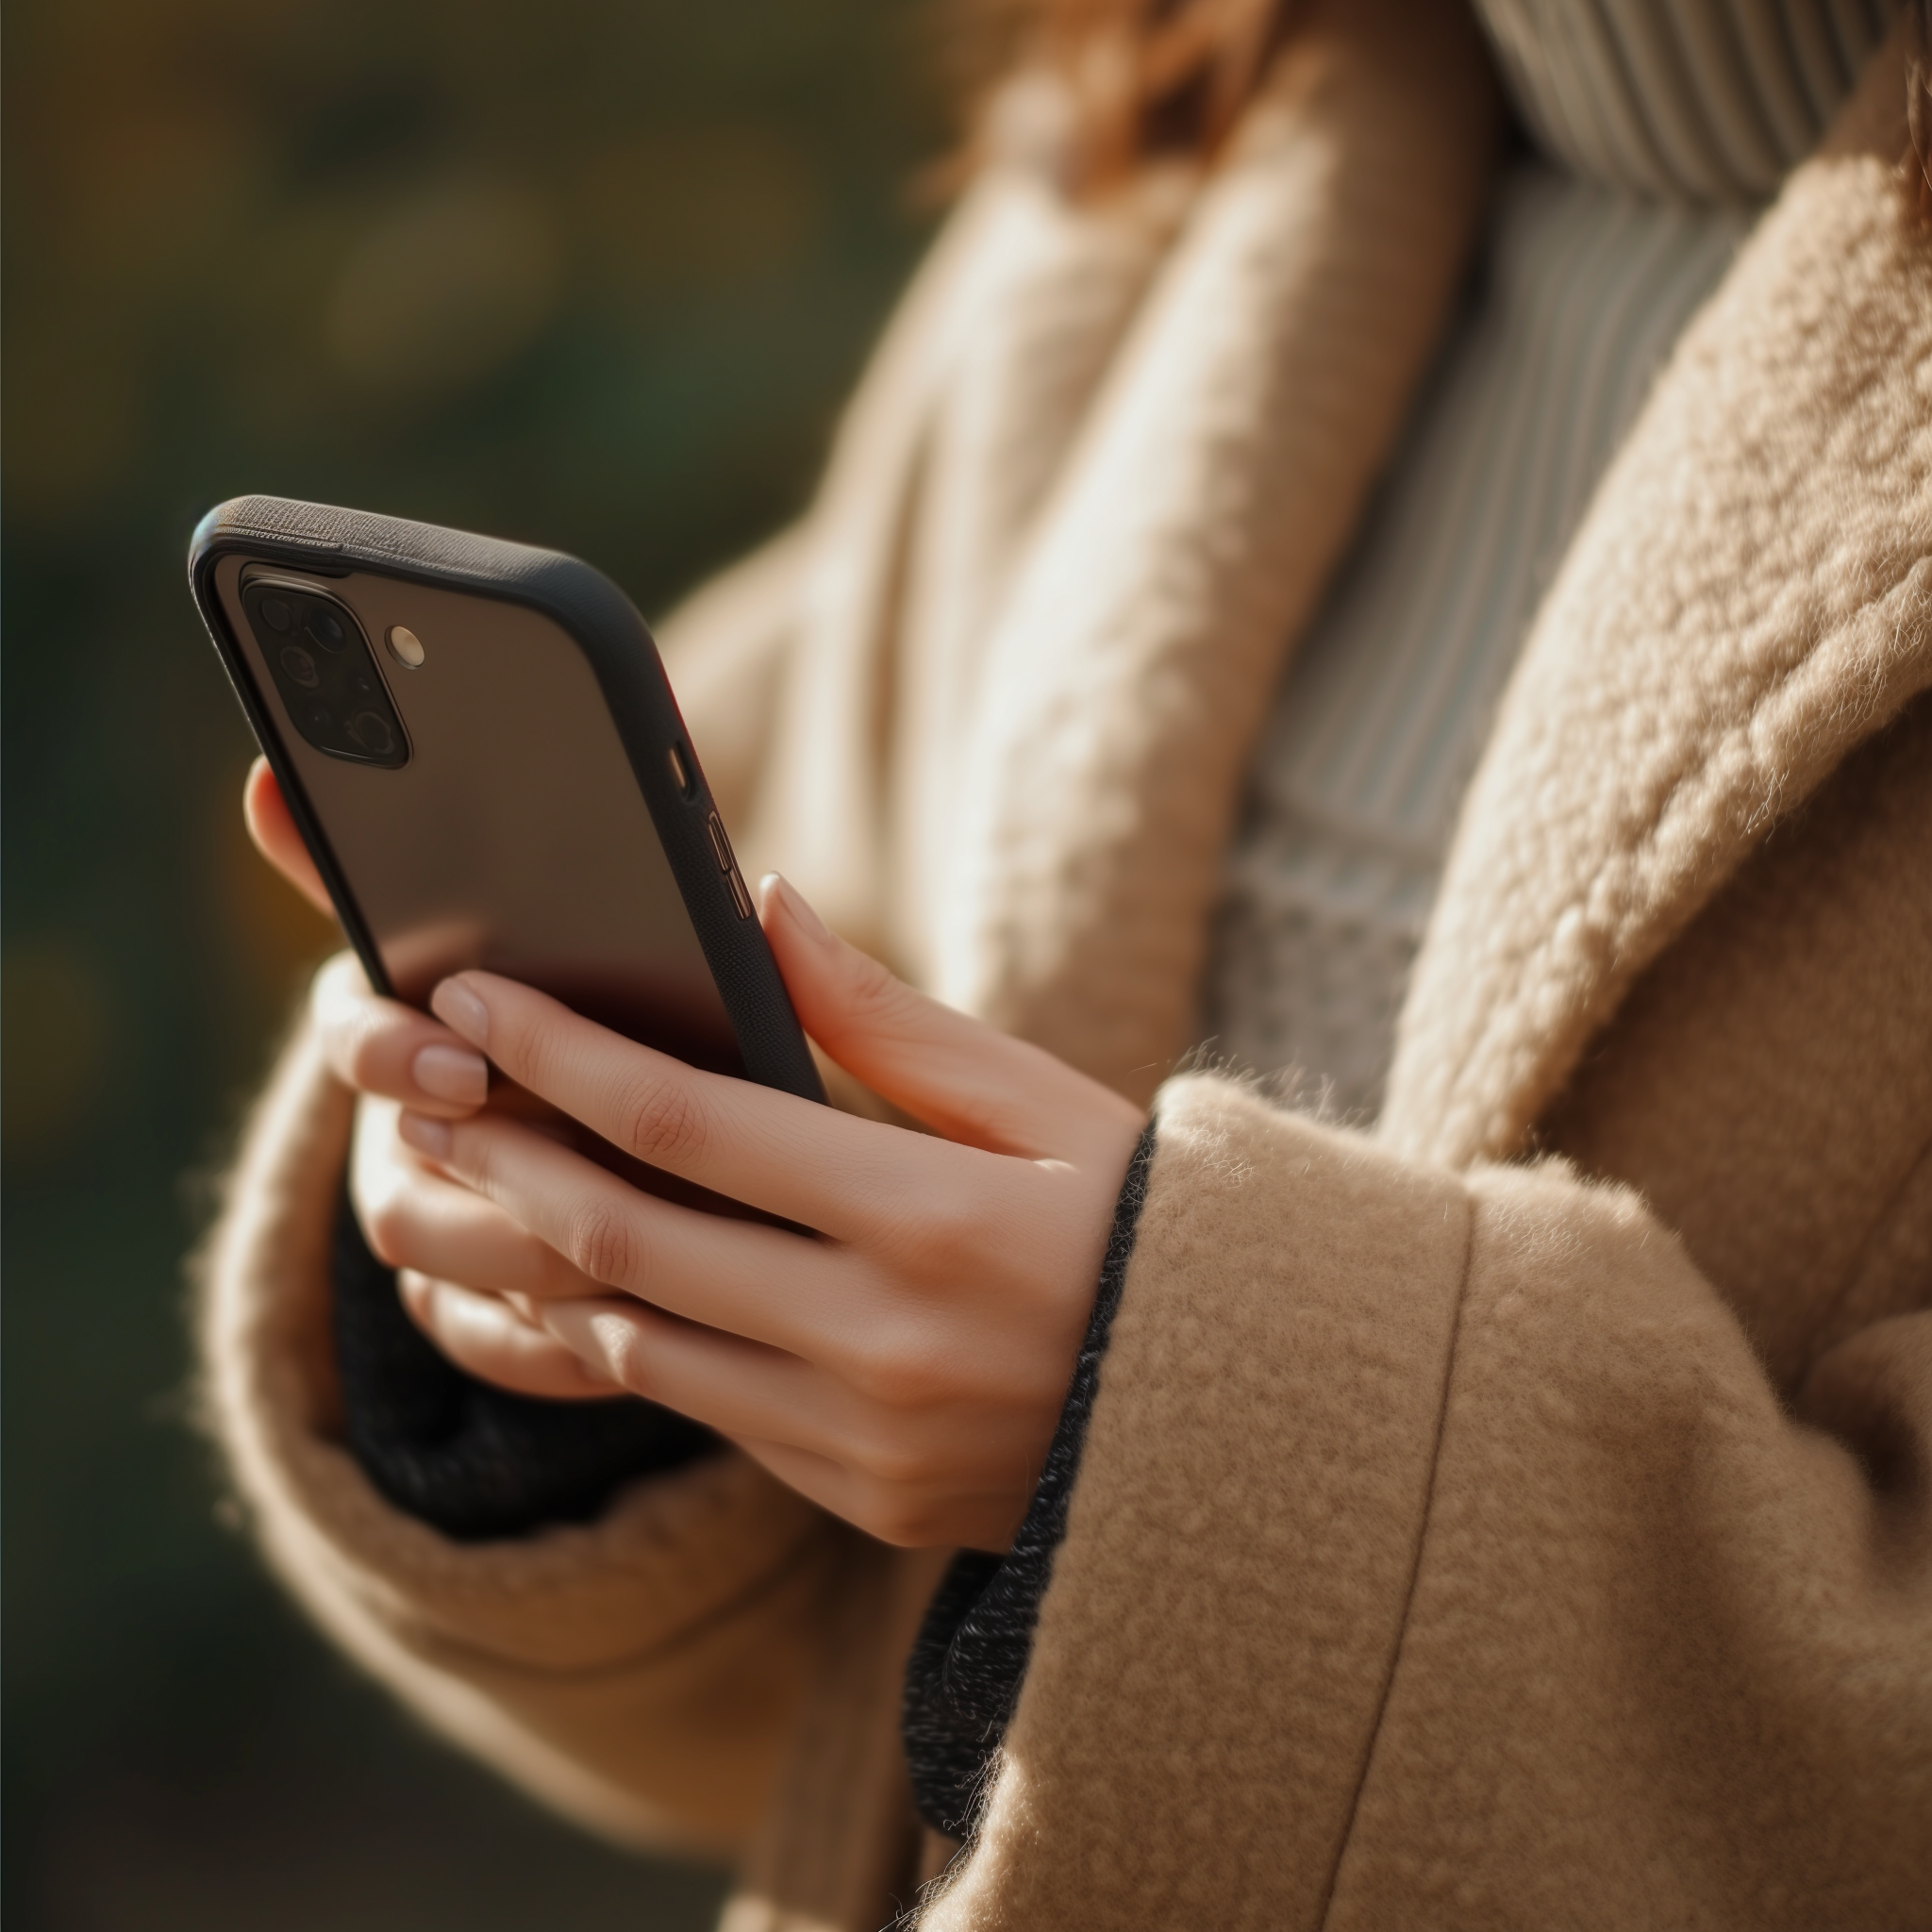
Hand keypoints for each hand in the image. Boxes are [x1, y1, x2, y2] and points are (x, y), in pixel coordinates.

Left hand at [245, 761, 1146, 1547]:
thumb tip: (767, 906)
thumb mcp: (1042, 1104)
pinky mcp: (853, 1496)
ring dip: (539, 1264)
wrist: (1235, 1422)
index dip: (564, 1056)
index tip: (481, 1002)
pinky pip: (703, 1414)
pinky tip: (593, 1288)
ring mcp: (859, 1435)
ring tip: (476, 1190)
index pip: (691, 1122)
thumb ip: (890, 1019)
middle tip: (429, 1094)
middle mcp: (879, 1337)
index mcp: (929, 1215)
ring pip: (638, 1343)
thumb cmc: (1143, 1225)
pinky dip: (630, 1344)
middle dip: (508, 1158)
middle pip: (628, 1239)